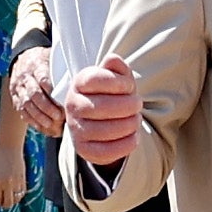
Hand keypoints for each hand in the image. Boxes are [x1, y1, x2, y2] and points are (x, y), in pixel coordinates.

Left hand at [0, 139, 28, 211]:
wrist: (9, 148)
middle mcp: (6, 184)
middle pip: (8, 204)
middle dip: (5, 205)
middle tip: (3, 203)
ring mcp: (16, 182)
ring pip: (16, 199)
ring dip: (13, 200)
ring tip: (10, 196)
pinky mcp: (23, 179)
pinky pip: (22, 192)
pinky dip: (19, 194)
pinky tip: (15, 191)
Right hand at [4, 43, 60, 139]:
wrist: (24, 58)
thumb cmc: (47, 61)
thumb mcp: (54, 59)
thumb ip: (64, 70)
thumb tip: (80, 86)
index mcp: (37, 64)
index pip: (43, 78)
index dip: (51, 90)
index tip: (62, 100)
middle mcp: (25, 76)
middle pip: (34, 93)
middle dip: (46, 107)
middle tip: (58, 117)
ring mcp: (18, 88)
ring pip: (26, 104)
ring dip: (39, 116)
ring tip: (51, 124)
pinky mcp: (15, 98)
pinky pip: (22, 111)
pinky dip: (32, 120)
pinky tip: (42, 126)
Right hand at [66, 53, 143, 170]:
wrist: (104, 120)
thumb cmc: (113, 94)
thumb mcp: (117, 77)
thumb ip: (117, 67)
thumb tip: (112, 59)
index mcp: (79, 83)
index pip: (94, 79)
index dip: (117, 82)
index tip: (129, 86)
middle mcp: (72, 105)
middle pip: (99, 107)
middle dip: (126, 106)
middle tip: (138, 104)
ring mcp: (75, 129)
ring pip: (101, 130)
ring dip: (127, 125)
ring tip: (136, 120)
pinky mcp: (83, 149)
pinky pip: (103, 152)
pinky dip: (124, 145)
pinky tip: (134, 137)